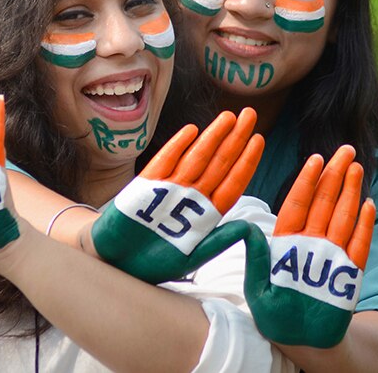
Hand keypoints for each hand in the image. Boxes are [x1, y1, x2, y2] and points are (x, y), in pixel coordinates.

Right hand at [92, 108, 263, 283]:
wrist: (118, 262)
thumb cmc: (155, 262)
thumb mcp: (192, 257)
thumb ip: (218, 242)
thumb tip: (247, 228)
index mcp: (206, 213)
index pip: (232, 182)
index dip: (246, 162)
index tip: (259, 140)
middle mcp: (191, 196)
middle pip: (218, 163)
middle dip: (234, 139)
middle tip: (250, 114)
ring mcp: (169, 188)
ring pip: (196, 158)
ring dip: (212, 137)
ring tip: (229, 117)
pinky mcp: (145, 186)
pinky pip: (164, 162)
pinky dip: (177, 146)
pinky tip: (191, 131)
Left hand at [242, 145, 375, 347]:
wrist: (299, 341)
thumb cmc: (272, 314)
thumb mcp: (257, 285)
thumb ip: (257, 256)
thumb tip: (247, 226)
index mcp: (285, 241)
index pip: (297, 203)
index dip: (306, 181)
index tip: (315, 159)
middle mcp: (309, 243)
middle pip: (323, 202)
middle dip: (333, 176)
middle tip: (345, 149)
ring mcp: (331, 256)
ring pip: (342, 217)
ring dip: (349, 192)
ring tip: (356, 167)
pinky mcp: (348, 273)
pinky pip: (359, 244)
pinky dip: (364, 225)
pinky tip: (369, 203)